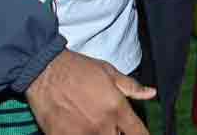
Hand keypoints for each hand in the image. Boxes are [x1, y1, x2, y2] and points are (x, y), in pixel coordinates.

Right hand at [26, 49, 155, 134]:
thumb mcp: (108, 72)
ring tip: (93, 124)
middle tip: (111, 125)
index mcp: (116, 109)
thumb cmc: (77, 69)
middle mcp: (102, 125)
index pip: (138, 133)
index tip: (137, 134)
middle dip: (118, 134)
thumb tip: (151, 93)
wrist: (45, 71)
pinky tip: (78, 128)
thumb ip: (131, 87)